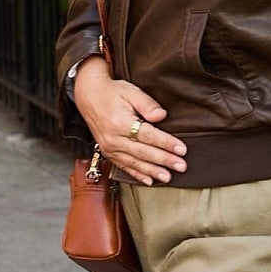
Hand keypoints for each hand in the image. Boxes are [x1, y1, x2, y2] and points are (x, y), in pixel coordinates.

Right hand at [72, 57, 186, 184]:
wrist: (89, 97)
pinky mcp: (107, 152)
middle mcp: (113, 138)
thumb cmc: (112, 93)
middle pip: (143, 152)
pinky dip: (137, 175)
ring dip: (152, 171)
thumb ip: (147, 104)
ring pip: (134, 162)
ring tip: (168, 177)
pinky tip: (149, 180)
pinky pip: (123, 166)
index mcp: (120, 123)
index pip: (148, 136)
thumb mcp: (131, 91)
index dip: (166, 143)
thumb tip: (161, 116)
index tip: (182, 149)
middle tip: (181, 166)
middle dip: (164, 160)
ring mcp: (109, 147)